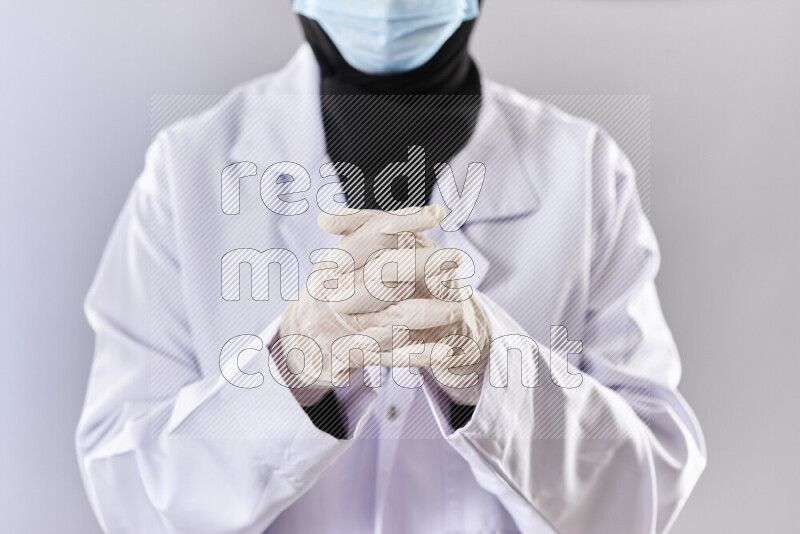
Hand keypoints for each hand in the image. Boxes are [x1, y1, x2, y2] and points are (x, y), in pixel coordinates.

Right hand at [274, 206, 488, 405]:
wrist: (293, 345)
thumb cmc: (327, 296)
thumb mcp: (335, 265)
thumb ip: (363, 237)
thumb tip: (404, 218)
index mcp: (333, 263)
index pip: (370, 235)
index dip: (404, 222)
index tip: (437, 213)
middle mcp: (334, 292)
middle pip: (383, 273)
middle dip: (421, 264)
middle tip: (456, 257)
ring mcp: (343, 326)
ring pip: (393, 317)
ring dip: (428, 312)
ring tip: (459, 308)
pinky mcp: (350, 357)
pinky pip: (390, 355)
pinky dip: (419, 354)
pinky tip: (445, 351)